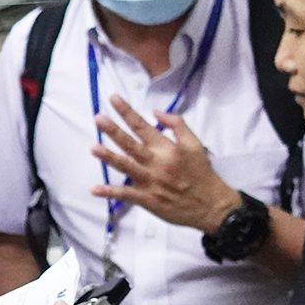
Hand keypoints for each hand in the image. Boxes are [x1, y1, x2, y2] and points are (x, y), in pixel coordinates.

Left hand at [90, 94, 239, 235]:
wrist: (211, 205)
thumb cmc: (201, 173)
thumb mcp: (194, 143)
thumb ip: (177, 124)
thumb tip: (155, 111)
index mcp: (166, 148)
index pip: (142, 125)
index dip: (127, 111)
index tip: (113, 99)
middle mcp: (156, 162)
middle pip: (131, 144)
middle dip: (113, 130)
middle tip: (98, 118)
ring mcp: (150, 182)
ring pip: (126, 166)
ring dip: (109, 157)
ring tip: (93, 147)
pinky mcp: (147, 199)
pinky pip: (126, 195)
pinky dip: (110, 192)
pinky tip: (95, 189)